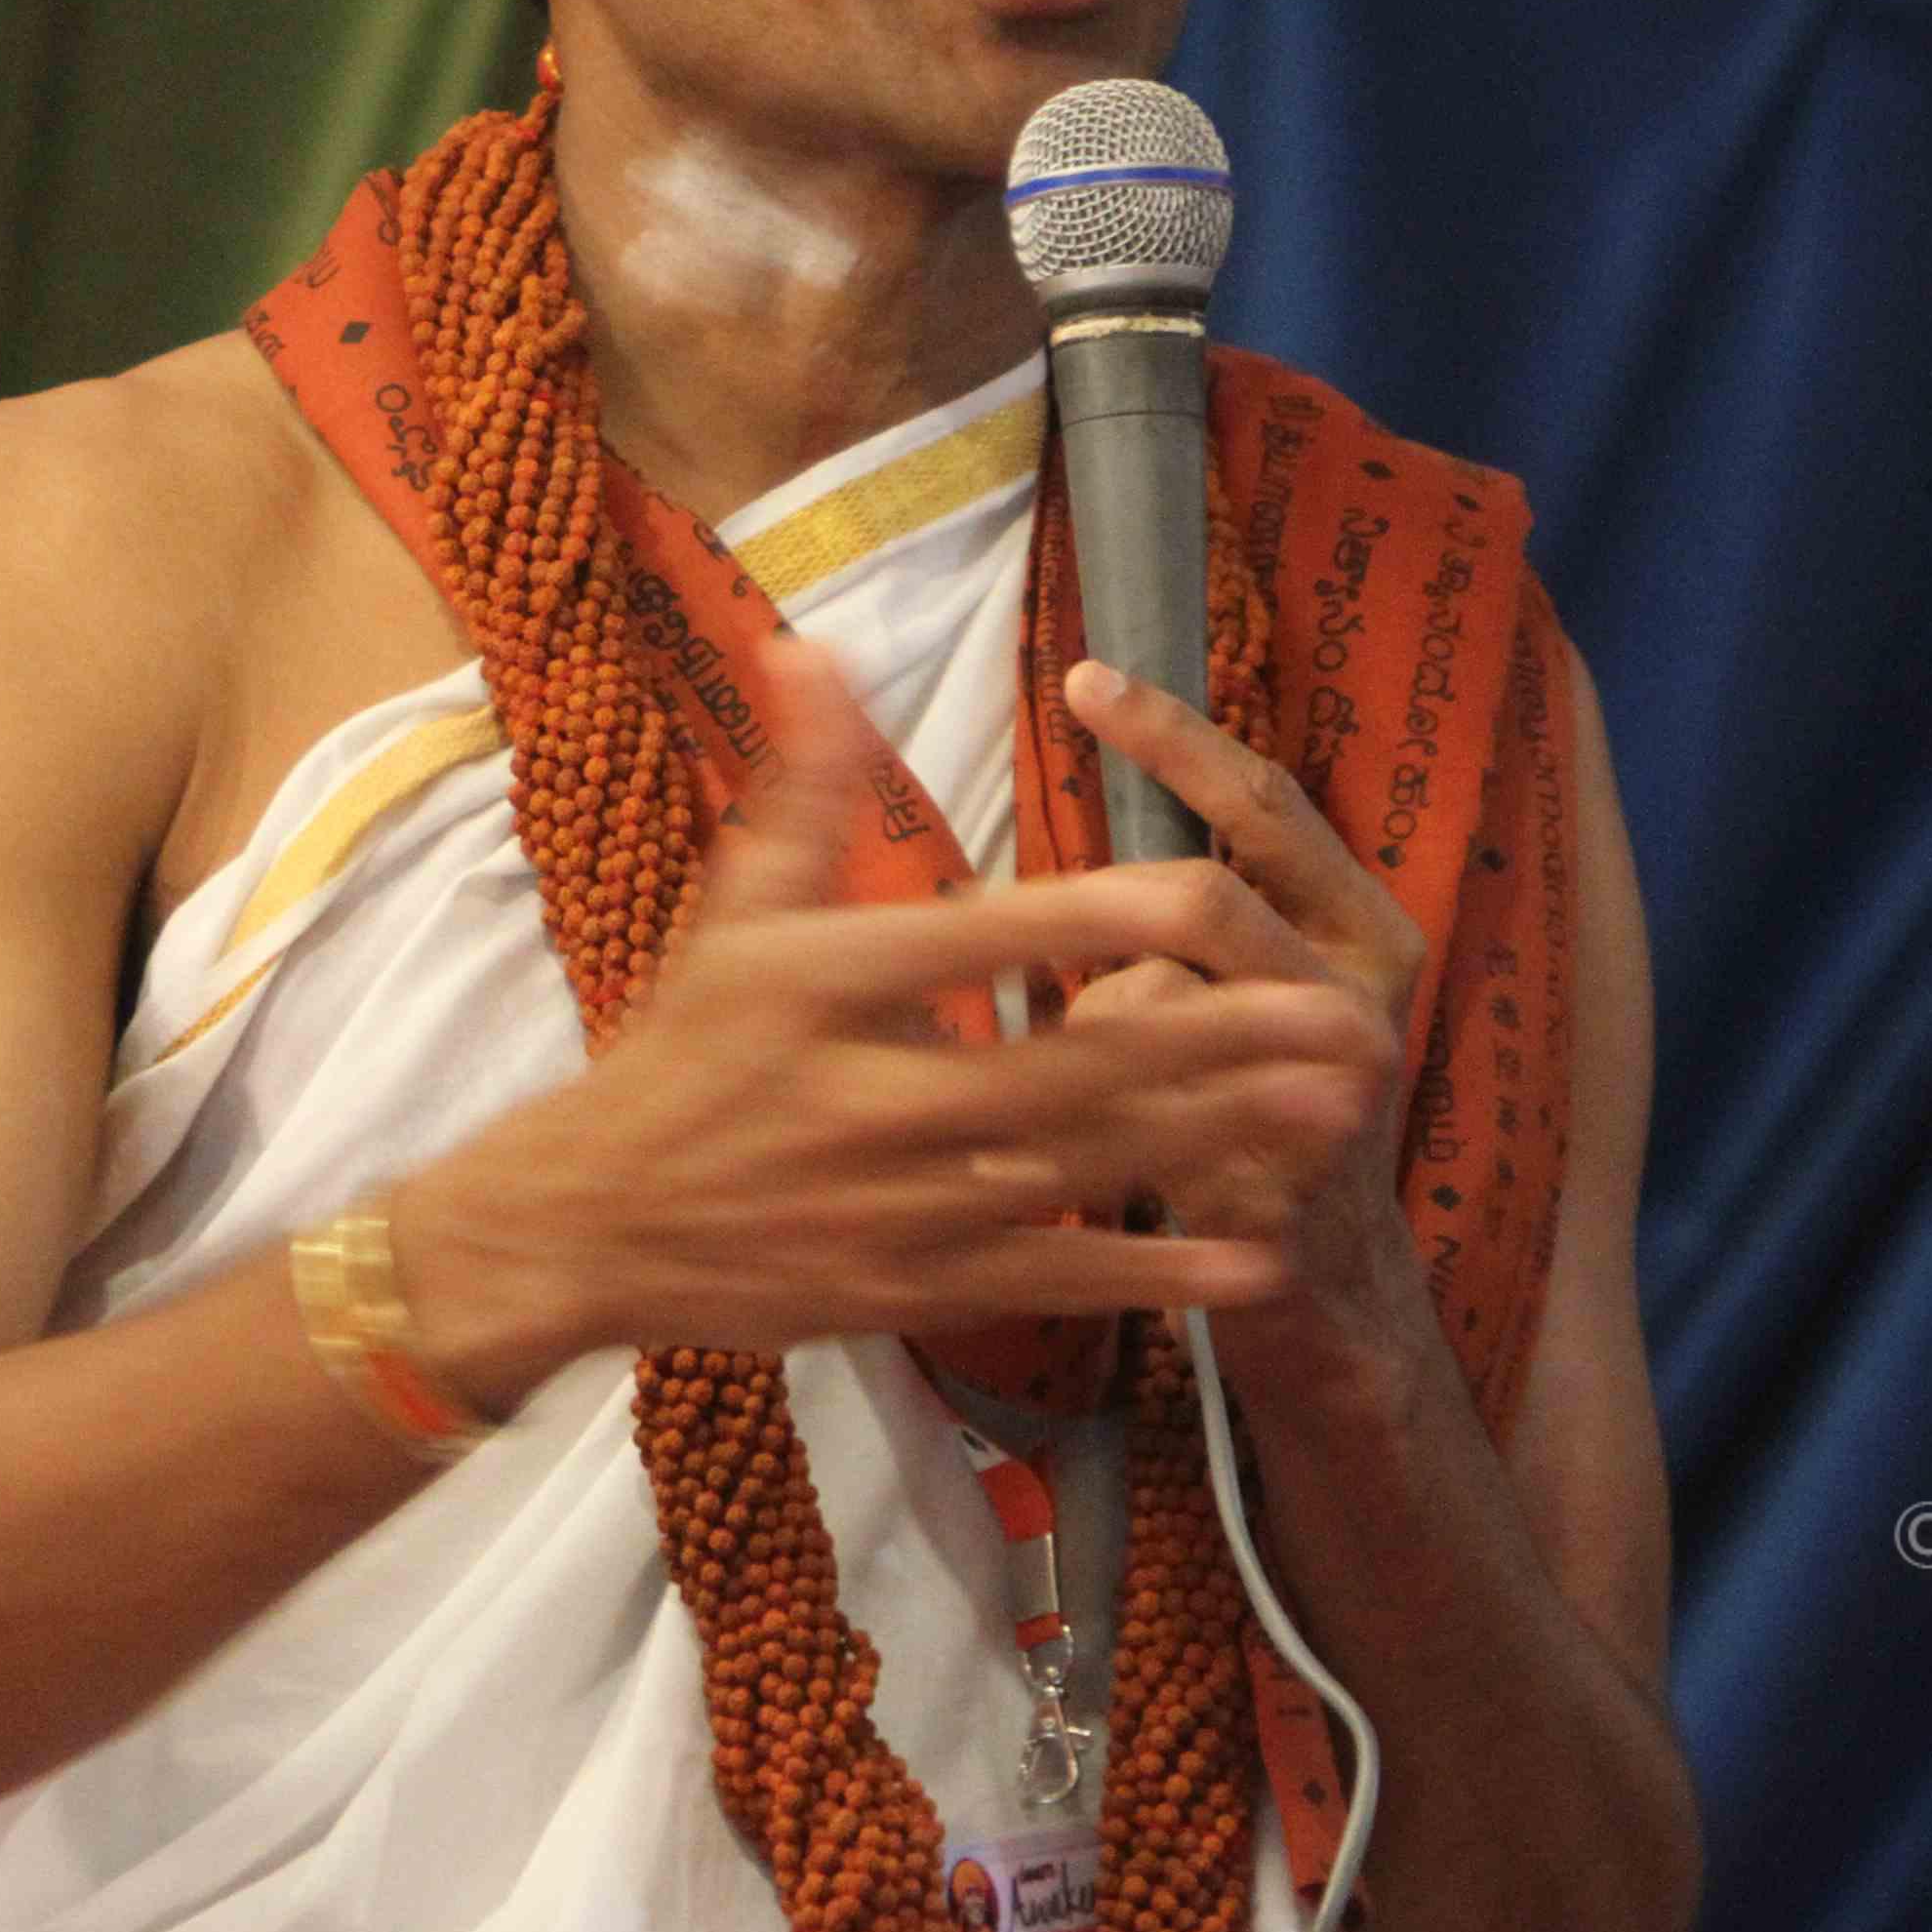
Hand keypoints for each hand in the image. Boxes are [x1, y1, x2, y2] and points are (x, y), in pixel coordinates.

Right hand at [393, 639, 1397, 1408]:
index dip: (1096, 922)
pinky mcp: (916, 1286)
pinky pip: (1058, 1278)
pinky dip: (1159, 1272)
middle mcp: (871, 1097)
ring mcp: (899, 1204)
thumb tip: (818, 645)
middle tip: (1344, 1016)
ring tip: (1332, 1111)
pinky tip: (1257, 1257)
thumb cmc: (679, 1047)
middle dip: (1220, 1042)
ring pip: (1087, 1168)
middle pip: (1072, 1064)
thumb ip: (802, 779)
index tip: (1205, 898)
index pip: (984, 941)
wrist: (588, 1223)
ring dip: (1221, 1140)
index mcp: (826, 984)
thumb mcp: (735, 904)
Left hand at [1053, 658, 1432, 1318]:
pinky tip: (1003, 1162)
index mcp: (1363, 925)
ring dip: (1069, 1040)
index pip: (1266, 804)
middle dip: (1093, 911)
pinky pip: (1130, 1136)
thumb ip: (1205, 889)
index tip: (1084, 678)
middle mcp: (1358, 1001)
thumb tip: (1099, 773)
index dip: (1176, 740)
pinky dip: (1055, 1147)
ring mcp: (1328, 1105)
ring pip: (1151, 1020)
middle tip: (982, 905)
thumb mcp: (1270, 981)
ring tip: (1000, 1070)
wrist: (1332, 1286)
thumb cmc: (1271, 1103)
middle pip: (1205, 905)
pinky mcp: (1275, 1197)